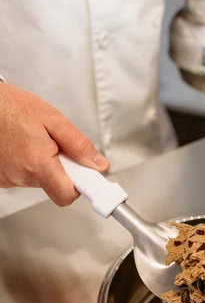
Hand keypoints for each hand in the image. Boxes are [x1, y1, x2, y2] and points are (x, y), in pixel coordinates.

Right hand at [0, 83, 108, 206]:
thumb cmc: (12, 108)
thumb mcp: (54, 120)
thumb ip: (79, 145)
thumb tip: (98, 164)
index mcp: (37, 163)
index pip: (66, 195)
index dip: (81, 187)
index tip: (91, 181)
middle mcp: (20, 175)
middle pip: (56, 184)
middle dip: (63, 167)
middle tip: (56, 146)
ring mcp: (7, 178)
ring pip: (40, 179)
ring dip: (44, 164)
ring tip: (35, 141)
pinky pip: (23, 176)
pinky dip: (28, 164)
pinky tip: (23, 146)